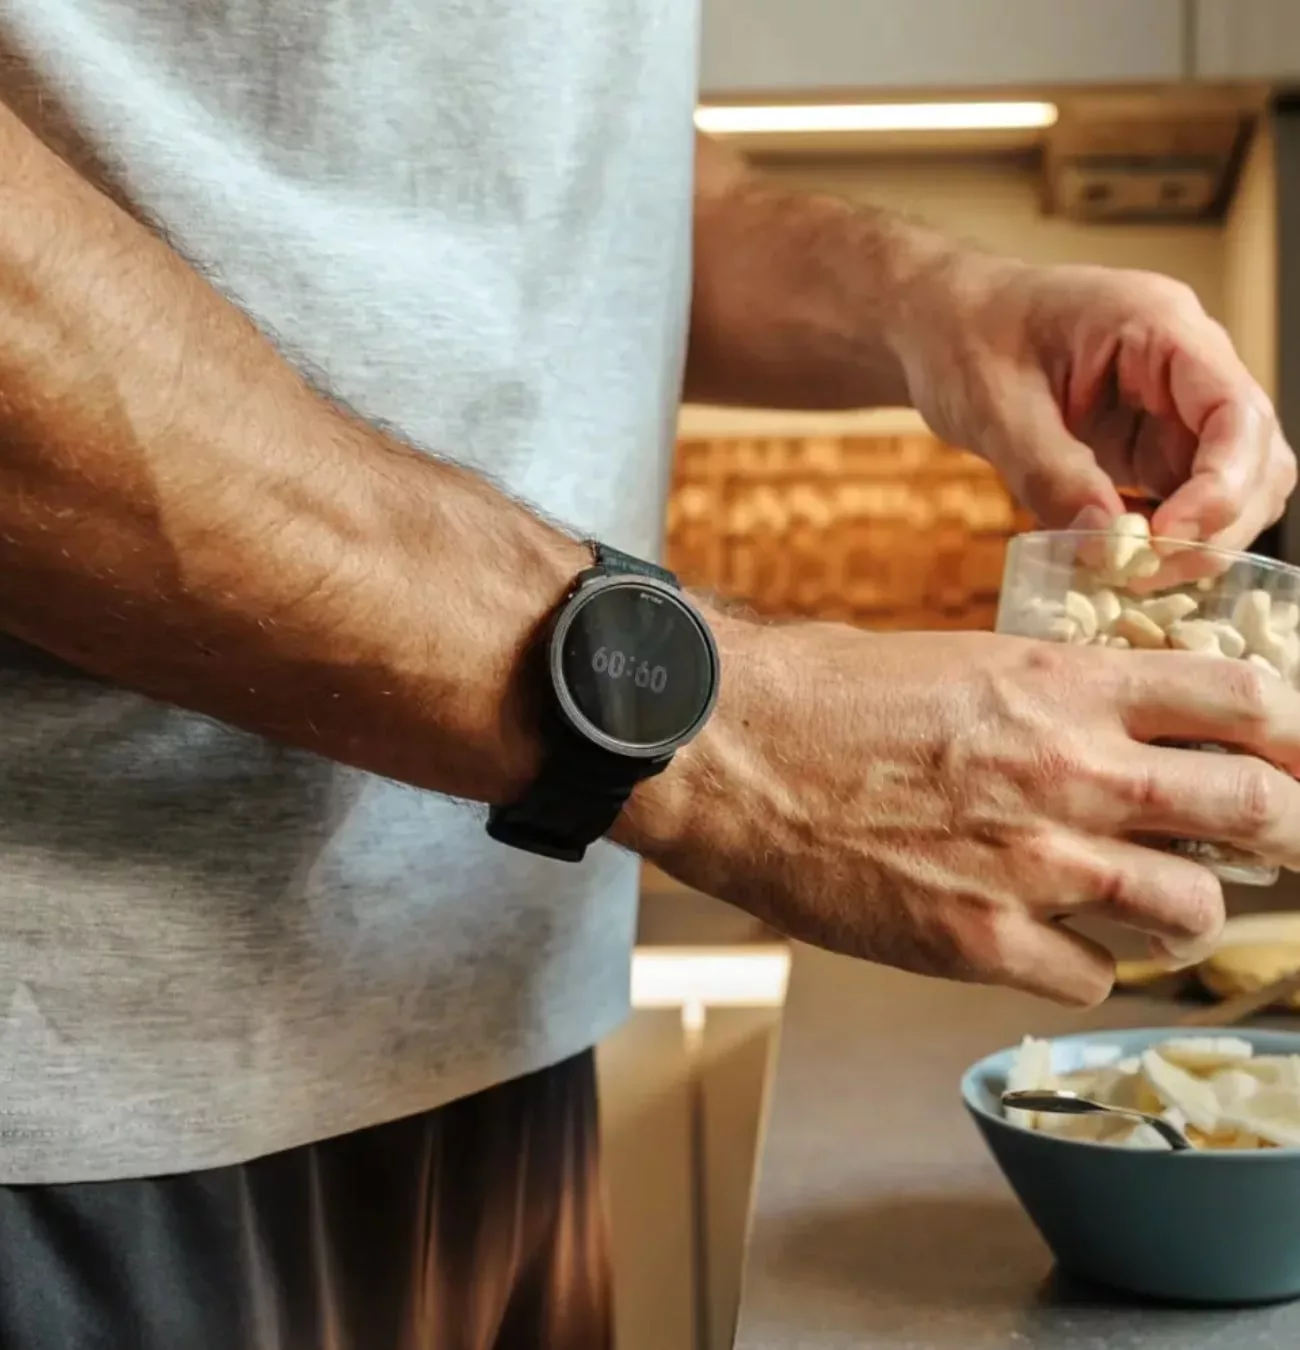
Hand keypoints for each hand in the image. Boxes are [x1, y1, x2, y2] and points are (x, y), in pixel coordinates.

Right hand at [624, 620, 1299, 1005]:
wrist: (723, 749)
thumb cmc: (819, 693)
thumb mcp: (954, 659)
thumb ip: (1048, 698)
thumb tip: (1113, 728)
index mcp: (1062, 684)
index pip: (1244, 700)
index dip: (1293, 733)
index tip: (1294, 757)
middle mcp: (1069, 773)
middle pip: (1256, 811)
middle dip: (1286, 831)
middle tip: (1276, 842)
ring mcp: (1031, 865)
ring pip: (1190, 911)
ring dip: (1181, 910)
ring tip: (1148, 903)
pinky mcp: (977, 941)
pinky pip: (1092, 976)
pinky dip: (1085, 962)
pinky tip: (1044, 939)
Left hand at [903, 258, 1295, 549]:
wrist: (939, 327)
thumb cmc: (964, 340)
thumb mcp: (994, 406)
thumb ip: (1049, 471)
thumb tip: (1105, 544)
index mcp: (1159, 327)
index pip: (1235, 410)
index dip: (1221, 485)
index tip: (1166, 538)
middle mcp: (1186, 365)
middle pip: (1254, 456)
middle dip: (1216, 525)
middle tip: (1145, 573)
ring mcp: (1173, 407)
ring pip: (1233, 484)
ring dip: (1198, 539)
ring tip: (1130, 574)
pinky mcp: (1149, 444)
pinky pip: (1186, 498)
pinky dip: (1166, 538)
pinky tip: (1121, 562)